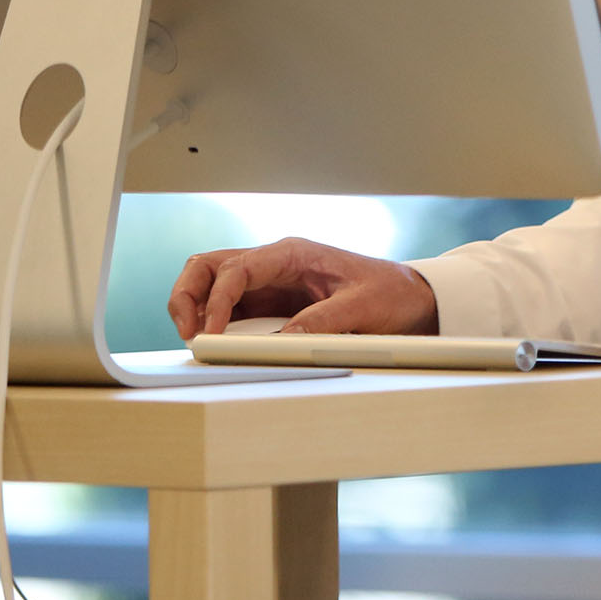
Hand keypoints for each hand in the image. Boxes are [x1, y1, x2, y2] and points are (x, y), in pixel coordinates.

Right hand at [166, 236, 439, 339]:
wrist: (413, 298)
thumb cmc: (391, 293)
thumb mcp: (363, 306)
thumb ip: (323, 321)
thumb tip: (282, 341)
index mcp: (293, 253)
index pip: (236, 267)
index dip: (217, 300)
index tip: (212, 333)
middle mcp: (274, 264)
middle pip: (209, 267)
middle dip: (187, 295)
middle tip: (187, 332)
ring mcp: (270, 285)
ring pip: (212, 287)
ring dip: (197, 311)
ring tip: (199, 343)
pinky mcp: (272, 307)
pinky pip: (232, 312)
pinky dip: (216, 326)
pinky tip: (219, 346)